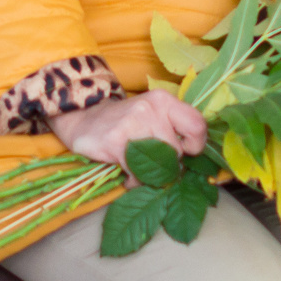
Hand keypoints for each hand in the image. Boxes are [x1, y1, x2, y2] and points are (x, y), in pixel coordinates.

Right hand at [48, 92, 208, 171]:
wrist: (82, 119)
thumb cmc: (125, 122)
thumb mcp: (152, 115)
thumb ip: (173, 130)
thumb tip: (190, 159)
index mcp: (163, 100)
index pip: (197, 125)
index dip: (195, 145)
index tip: (184, 152)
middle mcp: (150, 109)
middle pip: (176, 151)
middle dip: (166, 164)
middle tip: (152, 163)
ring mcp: (132, 124)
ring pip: (158, 165)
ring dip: (149, 175)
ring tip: (138, 168)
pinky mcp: (115, 141)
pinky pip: (137, 173)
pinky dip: (134, 180)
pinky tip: (126, 173)